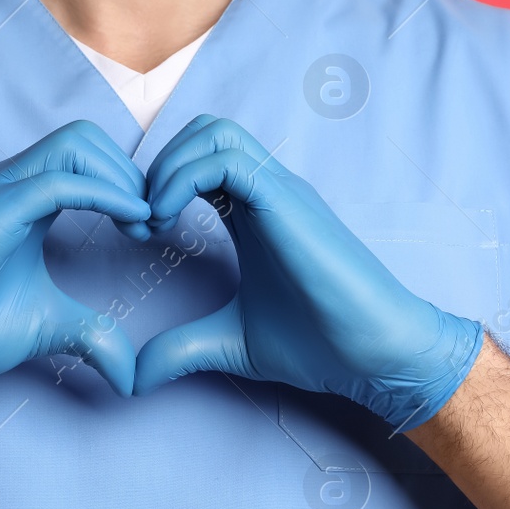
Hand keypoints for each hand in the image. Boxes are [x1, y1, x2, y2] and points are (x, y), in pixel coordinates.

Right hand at [0, 121, 151, 435]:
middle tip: (153, 223)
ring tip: (144, 224)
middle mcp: (8, 183)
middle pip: (85, 136)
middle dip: (130, 172)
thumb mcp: (48, 327)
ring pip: (75, 145)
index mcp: (22, 199)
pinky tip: (132, 223)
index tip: (152, 228)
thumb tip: (131, 375)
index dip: (127, 182)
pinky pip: (59, 183)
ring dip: (122, 178)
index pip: (84, 155)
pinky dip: (105, 195)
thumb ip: (92, 334)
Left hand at [134, 115, 482, 431]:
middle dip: (158, 165)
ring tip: (152, 220)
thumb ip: (181, 349)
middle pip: (204, 132)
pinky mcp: (287, 202)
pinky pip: (227, 159)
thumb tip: (133, 376)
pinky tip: (167, 223)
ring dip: (167, 167)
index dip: (157, 185)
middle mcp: (266, 192)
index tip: (138, 235)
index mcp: (253, 213)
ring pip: (214, 133)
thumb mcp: (230, 343)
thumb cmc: (319, 343)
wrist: (375, 354)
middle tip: (140, 220)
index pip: (200, 160)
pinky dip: (182, 179)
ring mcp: (279, 192)